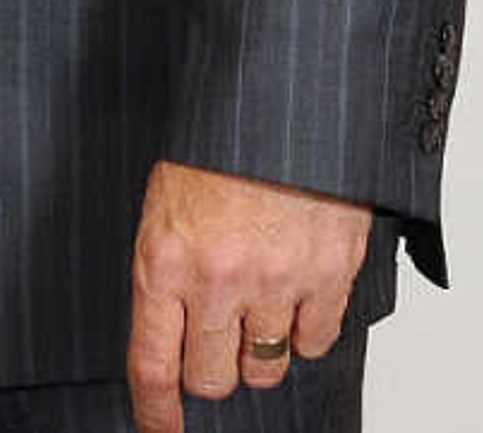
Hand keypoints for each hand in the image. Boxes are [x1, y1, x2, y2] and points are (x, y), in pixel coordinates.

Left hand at [126, 161, 369, 426]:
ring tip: (259, 305)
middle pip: (213, 378)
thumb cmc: (217, 136)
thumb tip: (174, 326)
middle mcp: (218, 277)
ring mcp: (278, 279)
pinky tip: (298, 295)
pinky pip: (317, 341)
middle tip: (217, 338)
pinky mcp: (330, 271)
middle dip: (212, 368)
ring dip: (260, 348)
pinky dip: (307, 330)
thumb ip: (169, 263)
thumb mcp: (166, 195)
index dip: (156, 411)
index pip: (153, 363)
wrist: (279, 84)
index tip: (160, 429)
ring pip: (265, 366)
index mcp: (164, 256)